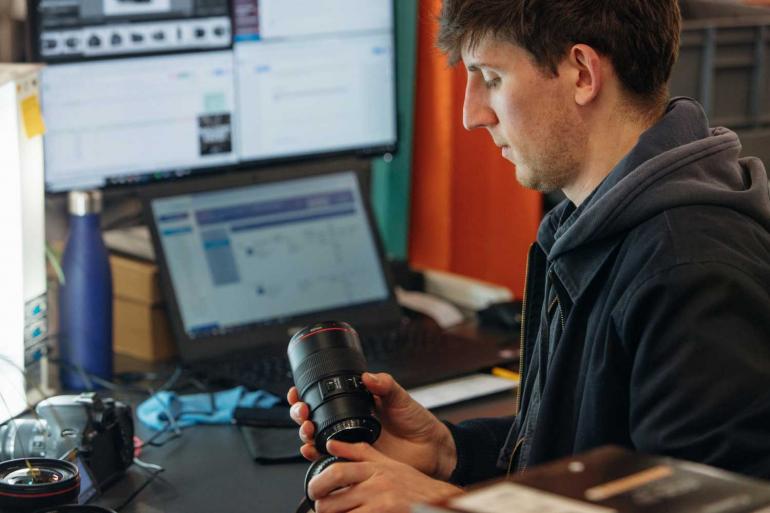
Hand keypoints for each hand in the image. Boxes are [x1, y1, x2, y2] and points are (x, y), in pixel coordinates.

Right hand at [287, 372, 456, 478]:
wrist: (429, 447)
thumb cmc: (415, 421)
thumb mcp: (400, 397)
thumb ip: (384, 385)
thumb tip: (368, 376)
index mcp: (355, 404)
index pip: (322, 397)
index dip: (305, 394)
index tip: (298, 391)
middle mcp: (347, 422)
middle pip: (311, 417)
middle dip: (300, 413)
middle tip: (303, 412)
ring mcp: (348, 442)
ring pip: (315, 438)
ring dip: (304, 433)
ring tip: (307, 429)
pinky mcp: (353, 460)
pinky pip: (328, 458)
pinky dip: (315, 455)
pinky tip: (311, 449)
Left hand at [309, 440, 462, 512]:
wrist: (436, 500)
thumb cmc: (412, 484)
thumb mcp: (385, 462)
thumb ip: (357, 452)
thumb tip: (332, 444)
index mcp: (373, 469)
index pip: (336, 472)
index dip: (317, 484)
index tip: (314, 491)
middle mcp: (375, 486)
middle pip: (332, 500)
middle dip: (321, 507)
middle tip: (322, 507)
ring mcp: (381, 504)